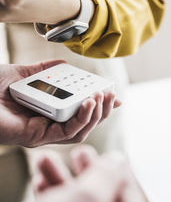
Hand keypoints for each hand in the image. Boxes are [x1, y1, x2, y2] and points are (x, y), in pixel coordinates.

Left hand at [0, 61, 119, 146]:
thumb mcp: (26, 73)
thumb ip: (45, 70)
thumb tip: (64, 65)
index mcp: (49, 110)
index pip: (80, 111)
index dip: (99, 105)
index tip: (113, 93)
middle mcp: (49, 124)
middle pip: (85, 123)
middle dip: (102, 110)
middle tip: (111, 94)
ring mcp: (44, 132)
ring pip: (80, 130)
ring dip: (96, 114)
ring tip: (103, 96)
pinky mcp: (37, 137)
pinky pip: (66, 133)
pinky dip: (81, 118)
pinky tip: (88, 102)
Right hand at [34, 146, 150, 201]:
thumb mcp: (86, 199)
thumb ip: (107, 177)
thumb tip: (118, 161)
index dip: (122, 176)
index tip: (111, 156)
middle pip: (102, 201)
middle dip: (89, 172)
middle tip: (80, 153)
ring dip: (60, 178)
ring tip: (48, 159)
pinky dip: (49, 195)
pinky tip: (40, 180)